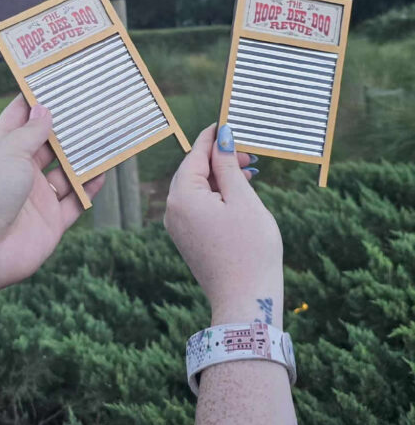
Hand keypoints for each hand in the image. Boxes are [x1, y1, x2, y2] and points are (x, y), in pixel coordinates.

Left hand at [0, 96, 103, 291]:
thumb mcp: (8, 152)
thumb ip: (31, 133)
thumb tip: (44, 111)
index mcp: (1, 152)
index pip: (17, 121)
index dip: (33, 103)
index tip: (52, 83)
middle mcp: (19, 173)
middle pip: (47, 147)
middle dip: (66, 131)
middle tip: (90, 109)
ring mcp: (36, 199)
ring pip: (66, 175)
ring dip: (84, 159)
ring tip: (105, 138)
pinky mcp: (50, 223)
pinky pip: (76, 202)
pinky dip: (90, 188)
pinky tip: (104, 171)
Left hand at [164, 124, 283, 327]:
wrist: (245, 301)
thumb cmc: (250, 248)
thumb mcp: (243, 199)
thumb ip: (228, 165)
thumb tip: (221, 136)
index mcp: (182, 196)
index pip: (195, 155)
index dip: (214, 137)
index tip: (229, 122)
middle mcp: (173, 210)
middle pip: (193, 171)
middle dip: (220, 159)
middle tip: (249, 155)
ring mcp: (179, 227)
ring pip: (197, 189)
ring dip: (221, 178)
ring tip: (250, 173)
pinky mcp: (188, 240)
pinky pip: (198, 207)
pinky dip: (217, 197)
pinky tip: (239, 195)